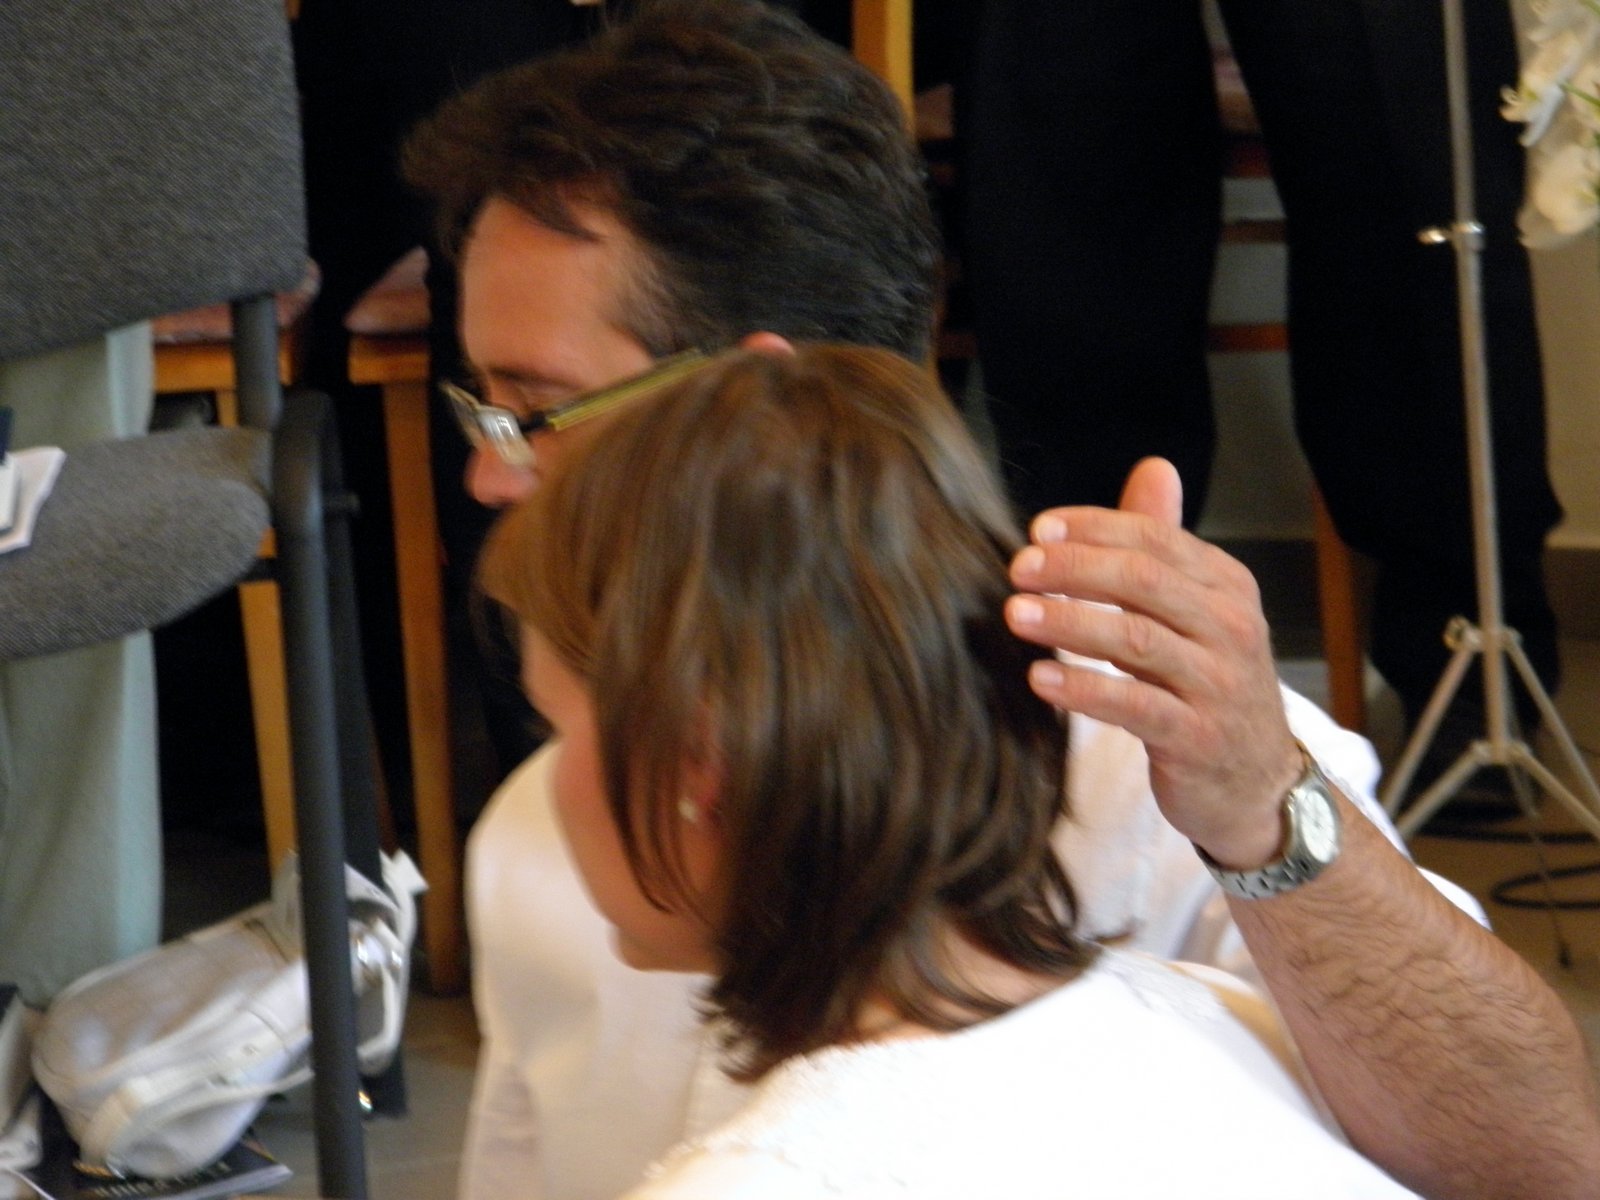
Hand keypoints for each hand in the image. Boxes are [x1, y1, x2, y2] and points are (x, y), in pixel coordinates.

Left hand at [1005, 458, 1301, 868]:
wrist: (1258, 782)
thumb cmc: (1211, 684)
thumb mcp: (1197, 609)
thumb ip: (1165, 544)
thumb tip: (1153, 467)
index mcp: (1227, 586)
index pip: (1156, 538)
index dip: (1094, 528)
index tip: (1038, 530)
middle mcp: (1230, 628)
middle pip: (1144, 581)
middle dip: (1075, 568)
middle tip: (1018, 568)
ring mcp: (1218, 685)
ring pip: (1136, 640)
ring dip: (1069, 622)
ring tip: (1016, 614)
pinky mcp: (1198, 739)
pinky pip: (1134, 706)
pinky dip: (1084, 689)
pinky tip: (1040, 678)